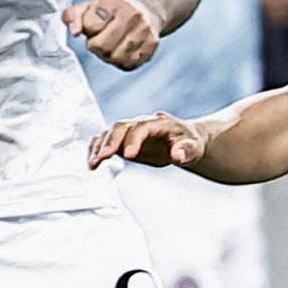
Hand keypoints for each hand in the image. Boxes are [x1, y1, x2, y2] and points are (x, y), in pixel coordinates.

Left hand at [64, 0, 163, 68]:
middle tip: (99, 39)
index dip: (87, 29)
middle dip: (96, 46)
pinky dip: (121, 61)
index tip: (92, 26)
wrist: (145, 10)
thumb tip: (74, 30)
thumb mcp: (89, 7)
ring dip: (108, 56)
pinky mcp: (152, 44)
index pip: (90, 25)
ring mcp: (144, 30)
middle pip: (102, 45)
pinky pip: (129, 64)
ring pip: (116, 58)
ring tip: (111, 45)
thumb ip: (73, 16)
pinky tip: (122, 50)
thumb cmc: (112, 11)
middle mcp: (133, 13)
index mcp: (114, 0)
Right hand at [91, 113, 208, 170]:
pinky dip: (96, 149)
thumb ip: (187, 150)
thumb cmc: (189, 142)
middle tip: (104, 157)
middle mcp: (141, 123)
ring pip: (110, 133)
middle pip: (121, 127)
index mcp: (158, 123)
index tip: (128, 155)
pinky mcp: (123, 140)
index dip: (134, 139)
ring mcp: (130, 131)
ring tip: (94, 163)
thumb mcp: (195, 147)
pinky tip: (92, 163)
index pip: (142, 127)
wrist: (185, 139)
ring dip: (99, 147)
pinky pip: (105, 140)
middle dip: (111, 141)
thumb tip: (178, 155)